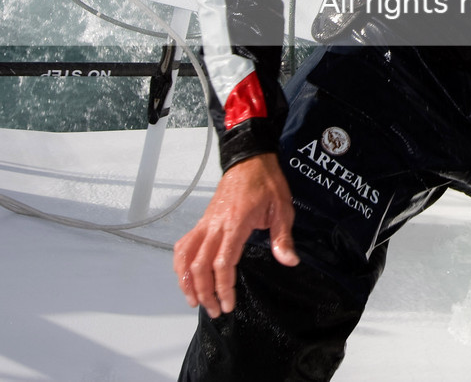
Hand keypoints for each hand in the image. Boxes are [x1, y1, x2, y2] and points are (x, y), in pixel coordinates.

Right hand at [173, 153, 297, 316]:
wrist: (250, 159)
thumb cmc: (267, 182)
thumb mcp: (283, 208)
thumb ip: (283, 237)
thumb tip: (290, 261)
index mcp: (235, 224)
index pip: (222, 263)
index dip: (222, 287)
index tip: (228, 304)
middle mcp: (215, 225)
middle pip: (200, 265)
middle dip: (204, 292)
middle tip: (215, 310)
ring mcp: (206, 223)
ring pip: (185, 256)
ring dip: (186, 281)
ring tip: (194, 301)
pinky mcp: (202, 221)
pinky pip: (184, 245)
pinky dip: (180, 263)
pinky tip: (185, 276)